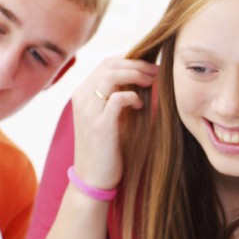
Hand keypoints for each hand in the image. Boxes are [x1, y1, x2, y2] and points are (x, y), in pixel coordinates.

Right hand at [70, 56, 158, 189]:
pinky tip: (140, 105)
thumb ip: (118, 98)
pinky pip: (116, 98)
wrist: (93, 178)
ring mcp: (89, 111)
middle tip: (156, 70)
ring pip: (111, 75)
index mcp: (83, 94)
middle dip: (137, 63)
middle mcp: (82, 98)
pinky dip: (132, 96)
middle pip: (109, 65)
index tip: (150, 65)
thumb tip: (143, 80)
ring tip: (151, 81)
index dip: (129, 59)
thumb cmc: (107, 148)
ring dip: (135, 74)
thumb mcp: (110, 118)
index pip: (106, 63)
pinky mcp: (99, 125)